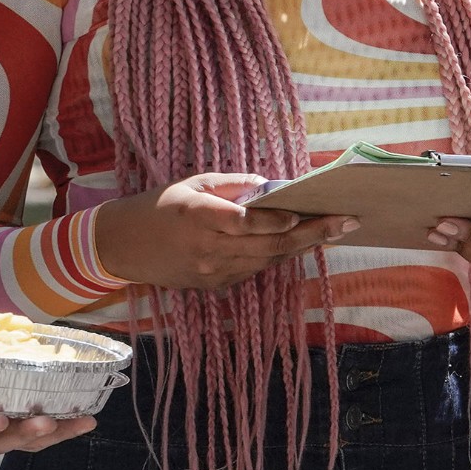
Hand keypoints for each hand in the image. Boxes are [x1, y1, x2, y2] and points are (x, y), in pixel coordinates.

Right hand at [91, 174, 355, 291]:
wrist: (123, 248)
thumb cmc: (158, 206)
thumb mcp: (192, 184)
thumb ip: (233, 185)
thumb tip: (272, 187)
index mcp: (199, 216)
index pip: (248, 222)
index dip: (278, 221)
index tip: (306, 214)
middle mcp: (209, 248)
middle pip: (270, 246)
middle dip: (313, 234)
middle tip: (347, 222)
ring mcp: (213, 272)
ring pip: (268, 260)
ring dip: (303, 247)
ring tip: (333, 230)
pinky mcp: (215, 286)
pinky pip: (254, 270)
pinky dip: (277, 255)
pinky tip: (299, 242)